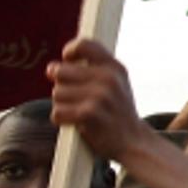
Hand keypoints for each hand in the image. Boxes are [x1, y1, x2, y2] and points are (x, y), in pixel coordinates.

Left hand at [47, 38, 148, 162]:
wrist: (134, 142)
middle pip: (60, 72)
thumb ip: (94, 69)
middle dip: (61, 86)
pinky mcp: (89, 114)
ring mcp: (99, 96)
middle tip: (75, 97)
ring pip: (57, 93)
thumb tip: (53, 67)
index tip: (68, 62)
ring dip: (62, 105)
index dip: (69, 52)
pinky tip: (75, 123)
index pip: (84, 45)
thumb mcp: (117, 83)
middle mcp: (108, 78)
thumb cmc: (119, 112)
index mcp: (115, 67)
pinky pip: (57, 112)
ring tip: (79, 112)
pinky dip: (61, 120)